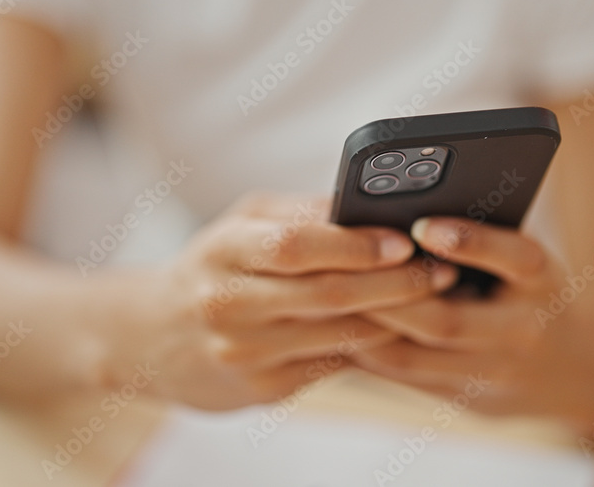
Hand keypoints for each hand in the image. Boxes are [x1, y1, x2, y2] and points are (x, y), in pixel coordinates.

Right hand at [101, 194, 456, 410]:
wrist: (151, 338)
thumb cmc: (212, 266)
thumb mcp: (241, 225)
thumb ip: (302, 214)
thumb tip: (371, 205)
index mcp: (224, 249)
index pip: (296, 246)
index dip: (355, 244)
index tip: (405, 239)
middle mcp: (228, 303)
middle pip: (328, 294)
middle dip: (396, 282)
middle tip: (442, 270)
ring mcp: (244, 352)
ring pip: (339, 335)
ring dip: (396, 317)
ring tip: (437, 296)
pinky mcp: (261, 389)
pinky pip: (332, 363)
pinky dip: (372, 346)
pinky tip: (403, 329)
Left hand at [350, 216, 593, 426]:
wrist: (581, 371)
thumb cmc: (537, 294)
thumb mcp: (529, 259)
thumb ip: (484, 241)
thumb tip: (408, 217)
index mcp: (543, 279)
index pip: (513, 257)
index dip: (468, 241)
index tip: (422, 225)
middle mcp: (524, 330)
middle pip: (448, 320)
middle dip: (391, 296)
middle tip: (344, 269)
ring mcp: (497, 374)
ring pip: (417, 358)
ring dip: (368, 330)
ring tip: (330, 301)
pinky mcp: (471, 402)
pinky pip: (409, 380)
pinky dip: (371, 355)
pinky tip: (340, 330)